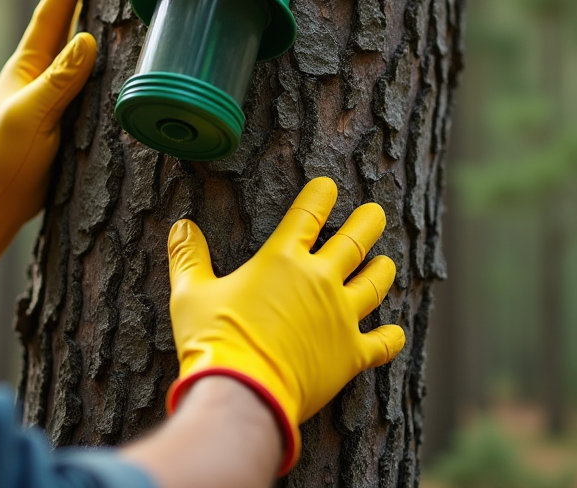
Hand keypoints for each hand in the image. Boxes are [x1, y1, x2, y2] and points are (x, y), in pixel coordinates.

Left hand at [0, 0, 96, 279]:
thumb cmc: (2, 157)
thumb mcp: (30, 115)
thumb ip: (60, 80)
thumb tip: (87, 39)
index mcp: (28, 67)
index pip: (52, 16)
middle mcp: (42, 76)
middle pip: (66, 26)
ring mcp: (53, 98)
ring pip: (79, 55)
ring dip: (94, 27)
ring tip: (112, 3)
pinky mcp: (65, 121)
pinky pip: (89, 85)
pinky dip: (103, 67)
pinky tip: (116, 64)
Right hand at [165, 177, 405, 474]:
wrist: (242, 392)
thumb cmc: (213, 340)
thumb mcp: (190, 293)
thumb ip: (189, 257)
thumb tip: (181, 227)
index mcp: (281, 260)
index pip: (307, 214)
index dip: (320, 195)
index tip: (329, 185)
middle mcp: (318, 281)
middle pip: (353, 241)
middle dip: (367, 222)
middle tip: (376, 212)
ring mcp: (340, 316)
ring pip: (374, 283)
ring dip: (381, 270)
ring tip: (385, 261)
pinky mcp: (350, 354)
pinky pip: (381, 343)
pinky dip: (391, 337)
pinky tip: (395, 333)